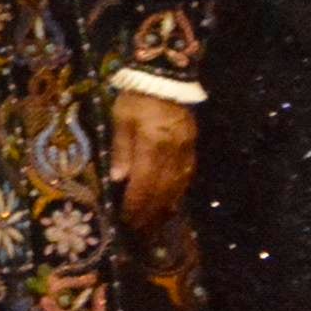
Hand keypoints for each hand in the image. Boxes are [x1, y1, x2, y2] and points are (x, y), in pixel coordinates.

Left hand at [108, 91, 195, 229]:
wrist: (166, 79)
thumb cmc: (137, 98)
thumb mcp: (121, 118)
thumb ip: (121, 149)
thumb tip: (118, 179)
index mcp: (153, 144)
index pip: (144, 183)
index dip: (135, 205)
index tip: (126, 220)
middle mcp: (172, 153)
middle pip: (161, 191)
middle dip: (149, 213)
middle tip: (138, 231)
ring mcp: (185, 152)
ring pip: (176, 188)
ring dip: (163, 209)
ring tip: (152, 225)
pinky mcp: (192, 150)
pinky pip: (186, 179)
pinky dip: (176, 195)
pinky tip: (170, 206)